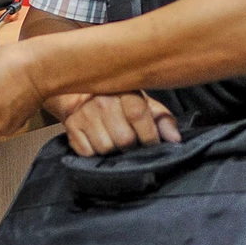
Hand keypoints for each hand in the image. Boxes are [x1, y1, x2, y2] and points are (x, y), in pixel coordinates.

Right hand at [62, 93, 179, 156]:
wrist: (86, 99)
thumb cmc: (123, 106)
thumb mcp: (148, 108)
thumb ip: (163, 121)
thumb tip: (174, 139)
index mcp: (125, 91)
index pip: (138, 115)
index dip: (149, 136)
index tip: (151, 143)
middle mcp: (102, 100)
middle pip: (123, 138)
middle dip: (131, 146)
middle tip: (131, 142)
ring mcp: (84, 113)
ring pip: (105, 148)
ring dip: (113, 151)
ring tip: (114, 142)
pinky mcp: (71, 126)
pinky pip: (87, 153)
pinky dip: (95, 153)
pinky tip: (98, 142)